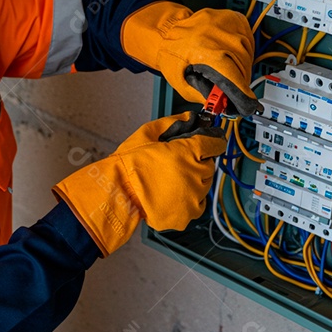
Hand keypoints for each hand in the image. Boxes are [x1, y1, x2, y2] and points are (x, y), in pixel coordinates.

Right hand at [52, 112, 226, 255]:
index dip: (211, 141)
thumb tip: (189, 117)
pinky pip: (198, 204)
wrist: (117, 193)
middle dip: (197, 162)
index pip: (214, 143)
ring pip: (204, 185)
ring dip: (194, 181)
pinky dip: (190, 199)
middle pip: (208, 165)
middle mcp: (195, 175)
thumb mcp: (147, 134)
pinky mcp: (188, 214)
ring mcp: (193, 197)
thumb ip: (172, 123)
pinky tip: (173, 194)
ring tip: (171, 180)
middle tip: (178, 163)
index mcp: (188, 152)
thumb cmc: (129, 163)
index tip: (209, 142)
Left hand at [122, 2, 260, 116]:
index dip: (242, 93)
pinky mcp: (233, 18)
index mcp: (205, 51)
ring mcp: (227, 24)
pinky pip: (248, 40)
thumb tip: (225, 105)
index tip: (248, 103)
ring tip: (227, 68)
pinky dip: (242, 51)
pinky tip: (231, 54)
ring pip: (248, 53)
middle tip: (231, 88)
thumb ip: (206, 95)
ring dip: (242, 66)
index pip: (234, 75)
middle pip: (243, 66)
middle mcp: (218, 35)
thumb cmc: (173, 56)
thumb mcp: (184, 83)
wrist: (167, 32)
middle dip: (240, 81)